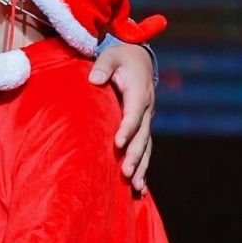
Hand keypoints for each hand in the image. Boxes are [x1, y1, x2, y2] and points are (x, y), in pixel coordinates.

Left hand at [91, 43, 155, 193]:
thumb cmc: (120, 57)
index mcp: (139, 93)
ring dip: (142, 166)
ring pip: (146, 146)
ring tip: (137, 187)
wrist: (138, 58)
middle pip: (142, 136)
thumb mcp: (111, 55)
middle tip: (126, 173)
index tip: (118, 143)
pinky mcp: (143, 126)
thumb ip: (102, 66)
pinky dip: (143, 166)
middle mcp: (147, 110)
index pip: (134, 114)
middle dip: (135, 155)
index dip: (127, 128)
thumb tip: (95, 79)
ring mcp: (147, 120)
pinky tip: (139, 186)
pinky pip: (144, 148)